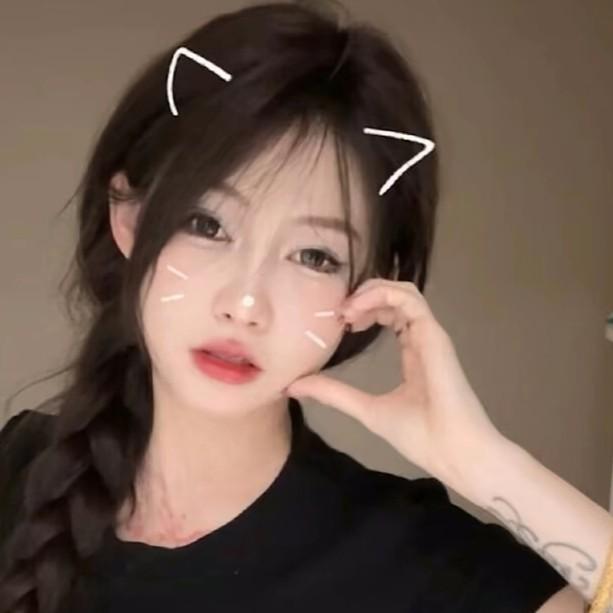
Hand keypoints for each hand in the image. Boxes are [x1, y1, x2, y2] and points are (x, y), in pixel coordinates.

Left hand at [285, 278, 504, 490]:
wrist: (454, 454)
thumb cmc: (421, 436)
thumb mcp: (366, 409)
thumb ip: (334, 394)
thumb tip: (295, 385)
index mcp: (413, 353)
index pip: (391, 313)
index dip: (364, 309)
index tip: (339, 322)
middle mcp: (422, 339)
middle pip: (396, 295)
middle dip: (364, 295)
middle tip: (339, 313)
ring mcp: (430, 336)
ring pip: (404, 291)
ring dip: (371, 292)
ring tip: (347, 311)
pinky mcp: (434, 336)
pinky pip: (410, 300)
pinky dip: (382, 296)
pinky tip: (358, 311)